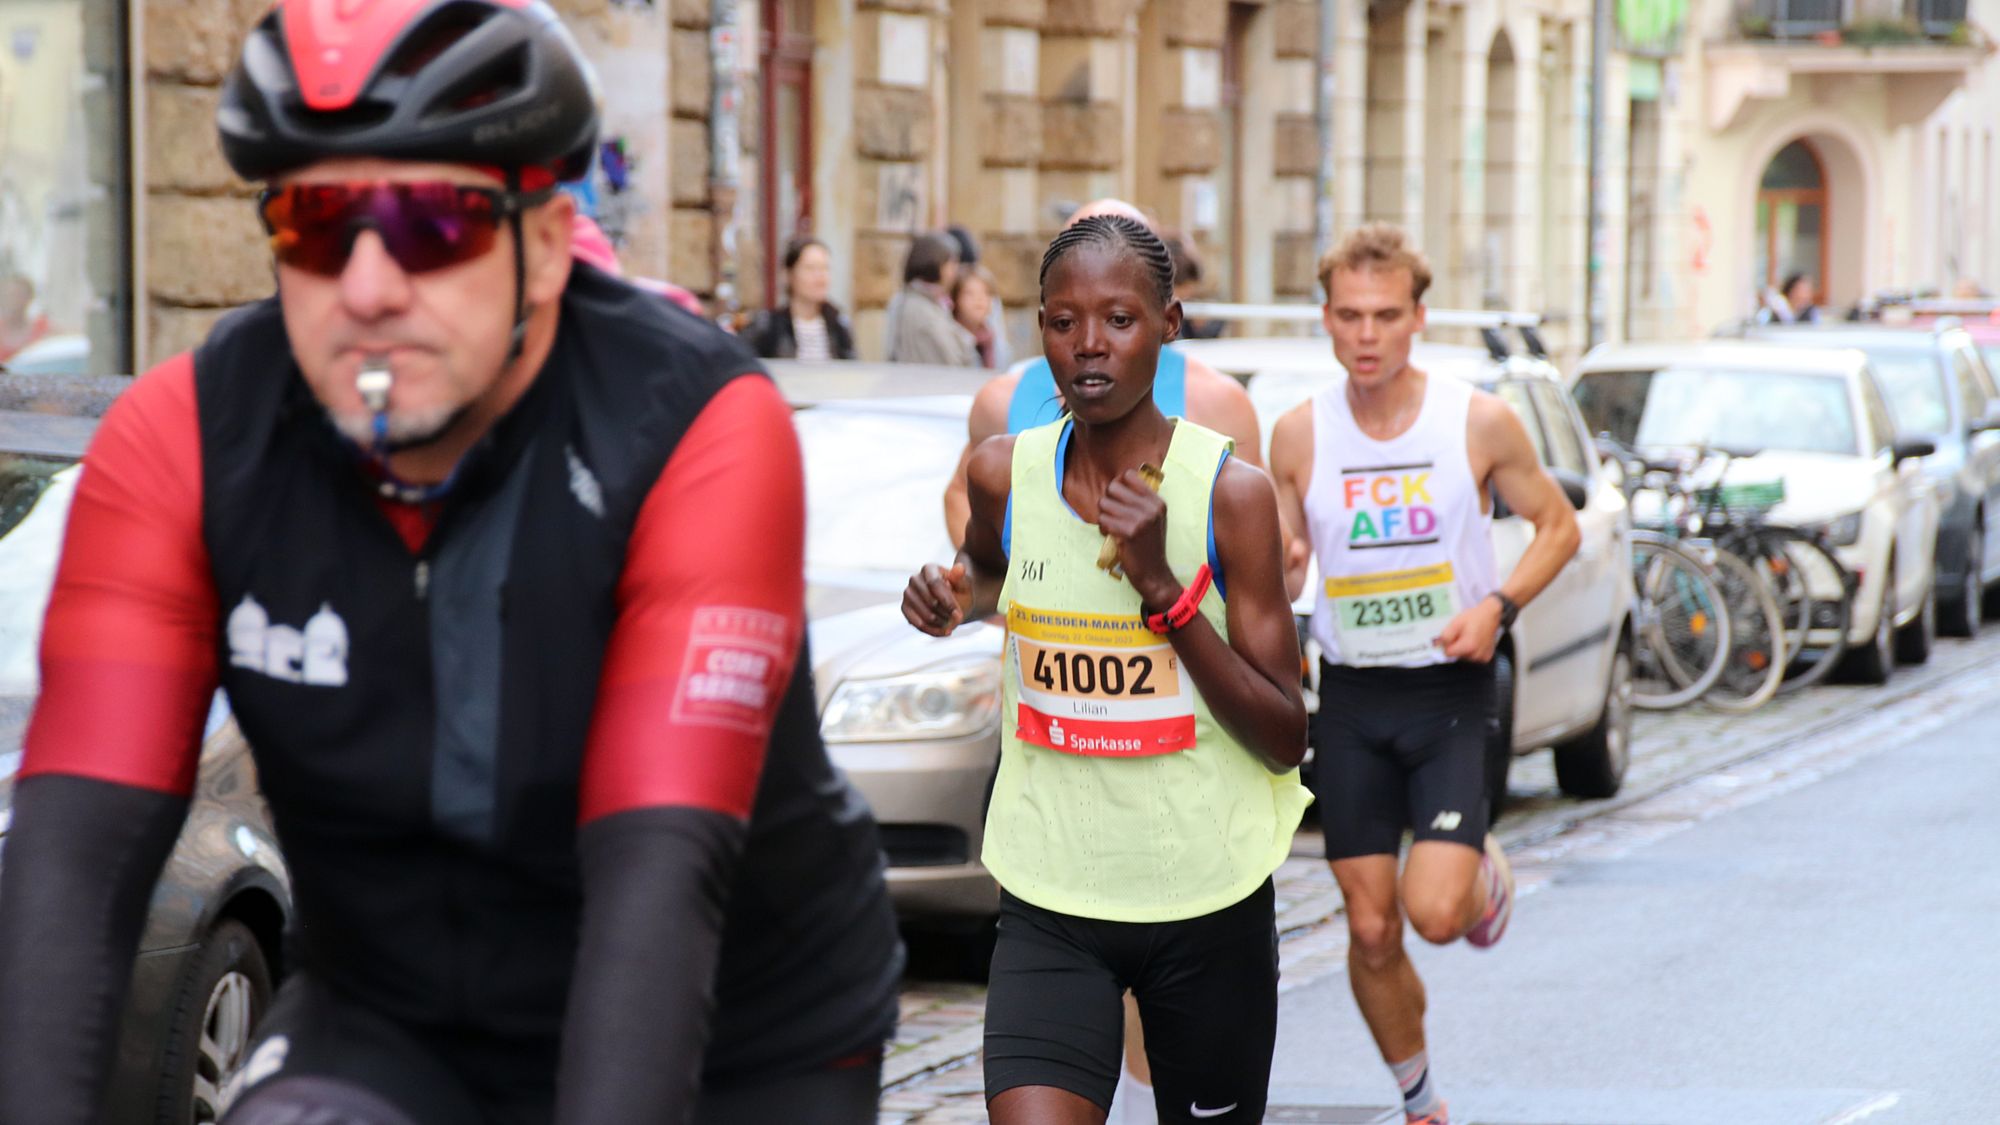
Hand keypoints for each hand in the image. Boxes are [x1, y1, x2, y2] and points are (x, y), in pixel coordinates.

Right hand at [904, 562, 971, 635]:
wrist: (951, 604)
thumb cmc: (958, 592)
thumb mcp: (964, 586)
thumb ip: (960, 579)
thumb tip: (960, 567)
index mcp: (929, 569)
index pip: (935, 583)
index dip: (947, 601)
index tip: (958, 614)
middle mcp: (915, 579)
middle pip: (931, 601)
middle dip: (947, 613)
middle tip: (958, 619)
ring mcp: (908, 594)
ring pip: (925, 615)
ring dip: (942, 623)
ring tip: (952, 624)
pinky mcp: (904, 608)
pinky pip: (918, 624)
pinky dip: (934, 631)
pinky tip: (945, 631)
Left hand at [1098, 470, 1178, 607]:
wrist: (1154, 573)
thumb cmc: (1149, 545)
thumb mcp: (1154, 518)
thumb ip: (1141, 500)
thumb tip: (1118, 480)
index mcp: (1157, 502)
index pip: (1129, 475)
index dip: (1118, 485)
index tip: (1118, 498)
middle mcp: (1150, 508)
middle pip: (1112, 488)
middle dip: (1108, 501)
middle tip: (1112, 514)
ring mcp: (1140, 520)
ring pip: (1104, 504)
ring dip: (1104, 516)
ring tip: (1113, 526)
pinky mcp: (1128, 533)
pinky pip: (1102, 520)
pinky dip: (1103, 528)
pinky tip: (1112, 535)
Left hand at [1436, 595, 1503, 662]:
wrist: (1491, 615)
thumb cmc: (1474, 617)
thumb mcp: (1456, 623)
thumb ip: (1445, 636)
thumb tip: (1439, 645)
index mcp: (1469, 646)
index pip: (1448, 653)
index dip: (1447, 644)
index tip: (1453, 636)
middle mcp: (1476, 655)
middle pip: (1456, 656)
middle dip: (1456, 646)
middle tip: (1463, 634)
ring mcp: (1482, 657)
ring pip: (1464, 657)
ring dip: (1464, 648)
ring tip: (1470, 636)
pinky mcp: (1486, 658)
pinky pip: (1473, 657)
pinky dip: (1472, 650)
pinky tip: (1476, 641)